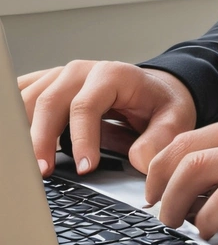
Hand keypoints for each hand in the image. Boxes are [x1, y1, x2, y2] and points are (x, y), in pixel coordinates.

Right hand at [18, 61, 196, 176]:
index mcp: (113, 74)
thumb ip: (160, 138)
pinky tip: (14, 138)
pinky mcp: (48, 84)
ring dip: (23, 131)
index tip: (85, 168)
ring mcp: (62, 76)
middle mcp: (83, 71)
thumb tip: (141, 160)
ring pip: (29, 98)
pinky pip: (23, 94)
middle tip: (42, 174)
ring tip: (25, 165)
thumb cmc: (160, 105)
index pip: (87, 105)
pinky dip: (15, 116)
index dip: (82, 137)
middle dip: (41, 139)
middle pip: (50, 101)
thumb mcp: (174, 118)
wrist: (154, 89)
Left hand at [144, 106, 217, 238]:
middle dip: (157, 182)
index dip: (162, 165)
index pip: (190, 135)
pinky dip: (207, 218)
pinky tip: (209, 230)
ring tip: (175, 223)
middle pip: (184, 149)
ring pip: (195, 169)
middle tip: (155, 207)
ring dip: (172, 202)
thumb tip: (204, 186)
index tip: (154, 187)